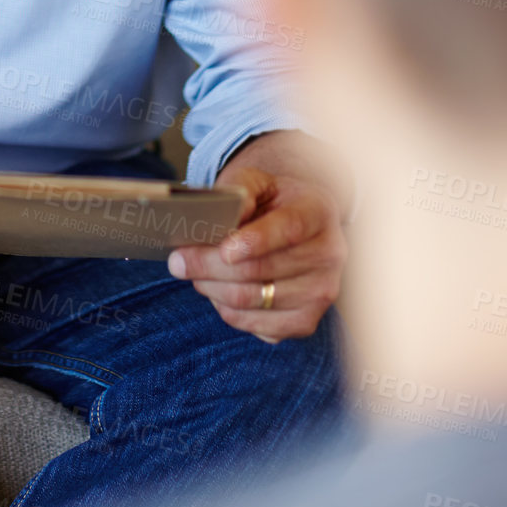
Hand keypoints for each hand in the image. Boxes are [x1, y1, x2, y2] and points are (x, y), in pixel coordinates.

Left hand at [167, 157, 345, 341]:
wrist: (301, 226)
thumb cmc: (273, 202)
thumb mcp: (258, 182)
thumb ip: (240, 189)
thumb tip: (225, 214)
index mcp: (318, 212)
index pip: (289, 229)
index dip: (256, 241)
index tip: (223, 249)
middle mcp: (329, 256)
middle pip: (262, 270)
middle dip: (211, 266)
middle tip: (178, 261)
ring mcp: (321, 293)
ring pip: (254, 300)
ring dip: (212, 288)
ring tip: (193, 273)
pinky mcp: (306, 322)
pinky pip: (257, 325)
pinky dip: (227, 310)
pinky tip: (215, 290)